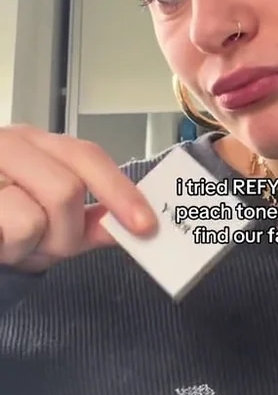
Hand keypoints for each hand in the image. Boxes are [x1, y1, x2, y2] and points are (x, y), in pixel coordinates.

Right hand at [0, 125, 156, 271]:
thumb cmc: (5, 224)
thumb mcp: (51, 222)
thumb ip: (91, 221)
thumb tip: (132, 226)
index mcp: (34, 143)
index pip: (86, 155)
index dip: (119, 191)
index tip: (145, 226)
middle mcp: (7, 144)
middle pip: (65, 190)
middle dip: (65, 234)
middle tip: (48, 247)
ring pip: (30, 219)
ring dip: (28, 248)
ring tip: (13, 244)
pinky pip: (8, 232)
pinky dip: (8, 250)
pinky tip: (0, 244)